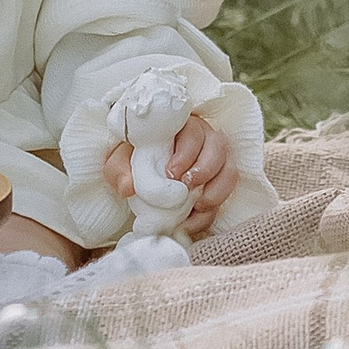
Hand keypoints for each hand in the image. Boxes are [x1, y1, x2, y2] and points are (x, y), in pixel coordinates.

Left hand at [104, 114, 237, 235]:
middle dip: (205, 168)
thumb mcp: (120, 162)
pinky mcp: (216, 189)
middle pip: (219, 147)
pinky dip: (209, 213)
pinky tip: (190, 222)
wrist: (139, 180)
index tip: (171, 173)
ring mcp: (214, 164)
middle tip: (186, 186)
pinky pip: (223, 199)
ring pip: (229, 172)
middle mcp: (203, 141)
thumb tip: (128, 186)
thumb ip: (119, 169)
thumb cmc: (132, 162)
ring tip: (197, 205)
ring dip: (217, 190)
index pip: (194, 131)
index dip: (187, 152)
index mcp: (181, 126)